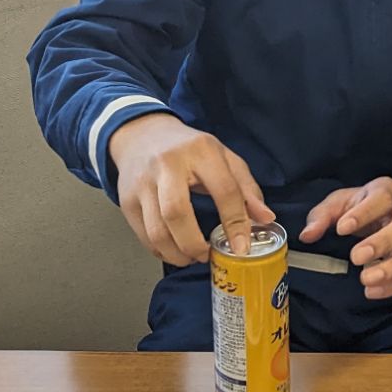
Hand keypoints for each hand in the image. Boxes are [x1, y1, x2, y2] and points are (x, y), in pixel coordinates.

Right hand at [108, 113, 272, 265]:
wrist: (141, 134)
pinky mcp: (126, 199)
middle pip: (176, 213)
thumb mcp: (223, 157)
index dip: (235, 223)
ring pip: (156, 230)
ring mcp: (142, 183)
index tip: (241, 247)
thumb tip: (265, 218)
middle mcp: (167, 165)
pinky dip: (160, 251)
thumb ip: (246, 188)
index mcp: (200, 151)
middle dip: (194, 244)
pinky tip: (174, 250)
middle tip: (208, 255)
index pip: (223, 190)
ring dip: (177, 254)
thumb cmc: (187, 148)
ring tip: (192, 257)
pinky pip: (143, 235)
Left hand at [302, 177, 391, 300]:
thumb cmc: (370, 207)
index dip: (364, 213)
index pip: (382, 198)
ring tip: (366, 279)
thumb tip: (307, 235)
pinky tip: (374, 291)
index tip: (342, 228)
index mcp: (389, 193)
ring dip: (391, 269)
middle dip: (381, 243)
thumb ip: (324, 215)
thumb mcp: (345, 201)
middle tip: (356, 257)